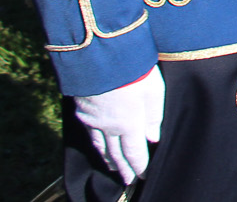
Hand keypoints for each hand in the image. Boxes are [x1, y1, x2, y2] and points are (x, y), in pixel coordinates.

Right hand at [74, 65, 164, 184]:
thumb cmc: (133, 69)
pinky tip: (98, 146)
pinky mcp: (82, 110)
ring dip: (108, 159)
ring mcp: (92, 120)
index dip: (139, 166)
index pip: (134, 153)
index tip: (143, 176)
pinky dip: (96, 145)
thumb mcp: (153, 90)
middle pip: (116, 154)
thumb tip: (153, 138)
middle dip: (123, 168)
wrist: (100, 55)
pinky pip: (90, 135)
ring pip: (100, 146)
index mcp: (128, 124)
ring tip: (114, 167)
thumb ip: (154, 116)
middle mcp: (108, 127)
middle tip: (128, 180)